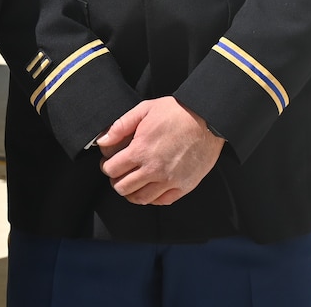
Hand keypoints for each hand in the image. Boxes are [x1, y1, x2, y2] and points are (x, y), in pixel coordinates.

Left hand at [97, 97, 223, 205]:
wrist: (207, 119)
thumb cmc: (177, 112)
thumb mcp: (144, 110)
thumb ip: (120, 126)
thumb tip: (102, 141)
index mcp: (141, 151)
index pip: (112, 170)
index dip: (106, 166)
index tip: (109, 162)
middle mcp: (154, 169)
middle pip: (123, 188)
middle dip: (116, 180)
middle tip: (118, 174)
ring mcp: (170, 180)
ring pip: (141, 198)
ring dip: (131, 192)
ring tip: (132, 183)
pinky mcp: (184, 186)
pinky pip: (162, 201)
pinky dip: (152, 198)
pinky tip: (150, 188)